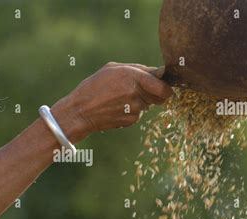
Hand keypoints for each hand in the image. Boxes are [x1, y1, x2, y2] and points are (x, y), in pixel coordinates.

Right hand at [52, 62, 171, 142]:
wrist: (80, 112)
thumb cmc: (94, 87)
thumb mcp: (113, 69)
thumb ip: (138, 69)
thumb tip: (158, 72)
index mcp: (134, 78)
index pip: (164, 88)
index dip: (166, 88)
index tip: (163, 86)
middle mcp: (137, 94)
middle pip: (159, 97)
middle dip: (154, 93)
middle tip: (139, 90)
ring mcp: (135, 110)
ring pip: (148, 105)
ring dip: (140, 101)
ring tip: (120, 98)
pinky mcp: (131, 120)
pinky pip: (138, 114)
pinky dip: (131, 110)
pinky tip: (116, 107)